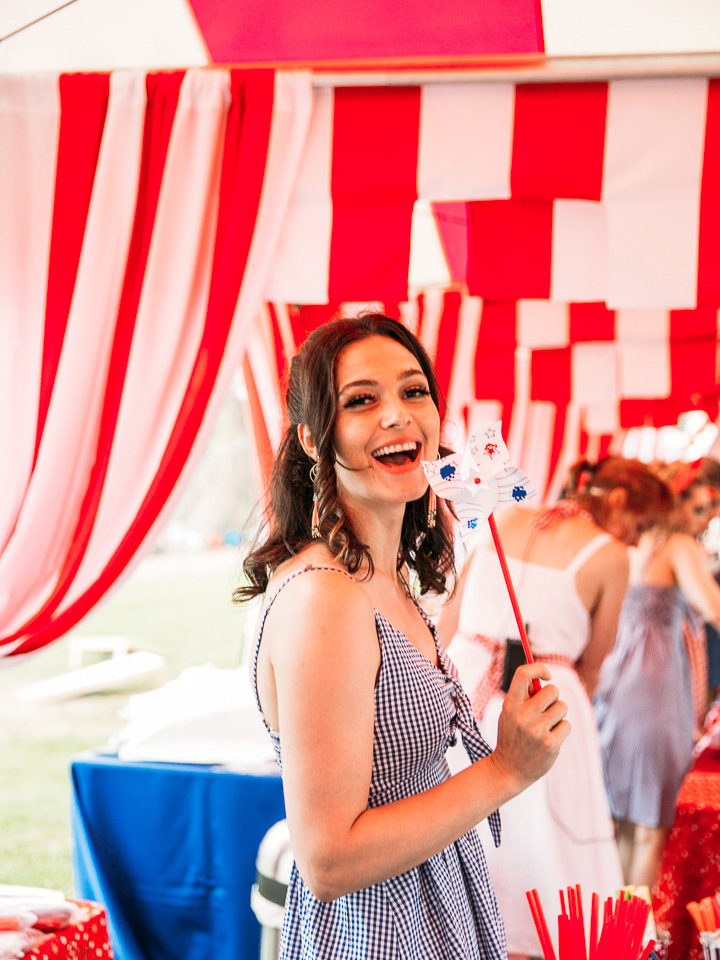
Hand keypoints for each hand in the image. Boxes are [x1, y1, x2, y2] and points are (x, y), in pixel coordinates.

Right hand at [491, 663, 569, 792]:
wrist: (508, 770)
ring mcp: (536, 731)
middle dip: (554, 698)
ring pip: (562, 707)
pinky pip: (567, 725)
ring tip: (547, 726)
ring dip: (558, 715)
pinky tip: (550, 739)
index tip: (547, 676)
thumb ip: (524, 697)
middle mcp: (522, 715)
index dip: (539, 668)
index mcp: (510, 704)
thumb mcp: (509, 714)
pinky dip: (562, 730)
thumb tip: (542, 678)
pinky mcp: (550, 744)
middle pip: (552, 690)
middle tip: (547, 709)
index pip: (523, 673)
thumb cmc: (512, 736)